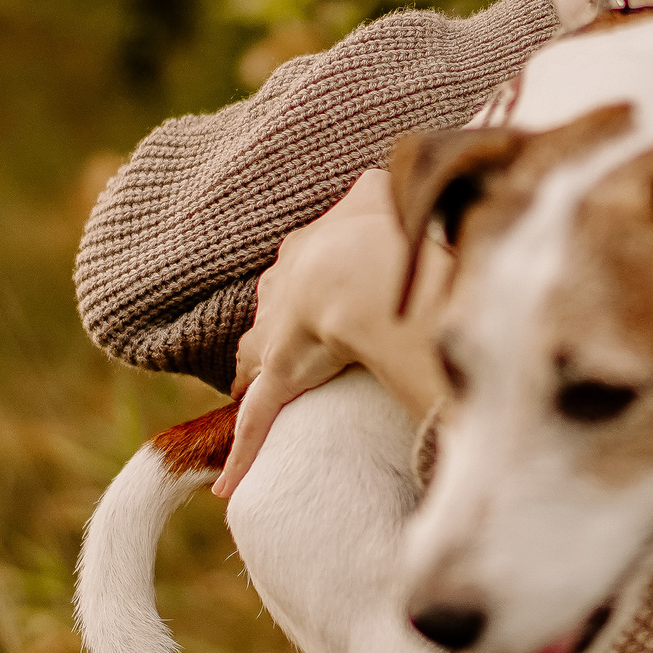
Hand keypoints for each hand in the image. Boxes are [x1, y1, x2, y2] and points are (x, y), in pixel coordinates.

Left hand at [218, 170, 447, 497]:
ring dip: (257, 373)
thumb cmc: (385, 225)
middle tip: (295, 341)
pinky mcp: (277, 378)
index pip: (298, 265)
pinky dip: (243, 449)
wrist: (364, 267)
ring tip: (260, 394)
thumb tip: (424, 170)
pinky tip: (228, 482)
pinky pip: (255, 418)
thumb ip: (400, 185)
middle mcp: (283, 286)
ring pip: (257, 355)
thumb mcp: (389, 191)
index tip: (318, 292)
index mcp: (309, 246)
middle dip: (277, 324)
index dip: (307, 282)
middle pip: (272, 308)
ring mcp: (276, 333)